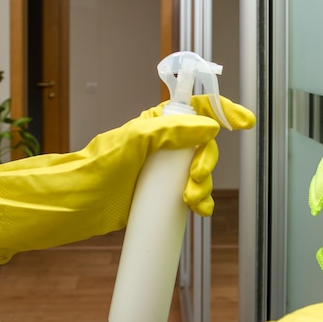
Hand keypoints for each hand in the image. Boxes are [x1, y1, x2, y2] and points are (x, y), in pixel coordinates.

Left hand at [0, 96, 254, 263]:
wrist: (78, 204)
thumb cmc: (98, 168)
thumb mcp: (131, 143)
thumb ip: (168, 130)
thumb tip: (208, 128)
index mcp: (158, 126)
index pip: (196, 110)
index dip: (222, 111)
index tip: (244, 122)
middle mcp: (164, 146)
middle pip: (203, 148)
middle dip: (206, 165)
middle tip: (194, 182)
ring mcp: (163, 171)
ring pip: (199, 173)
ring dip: (203, 187)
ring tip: (192, 202)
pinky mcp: (160, 193)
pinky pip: (190, 193)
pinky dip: (200, 201)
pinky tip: (199, 210)